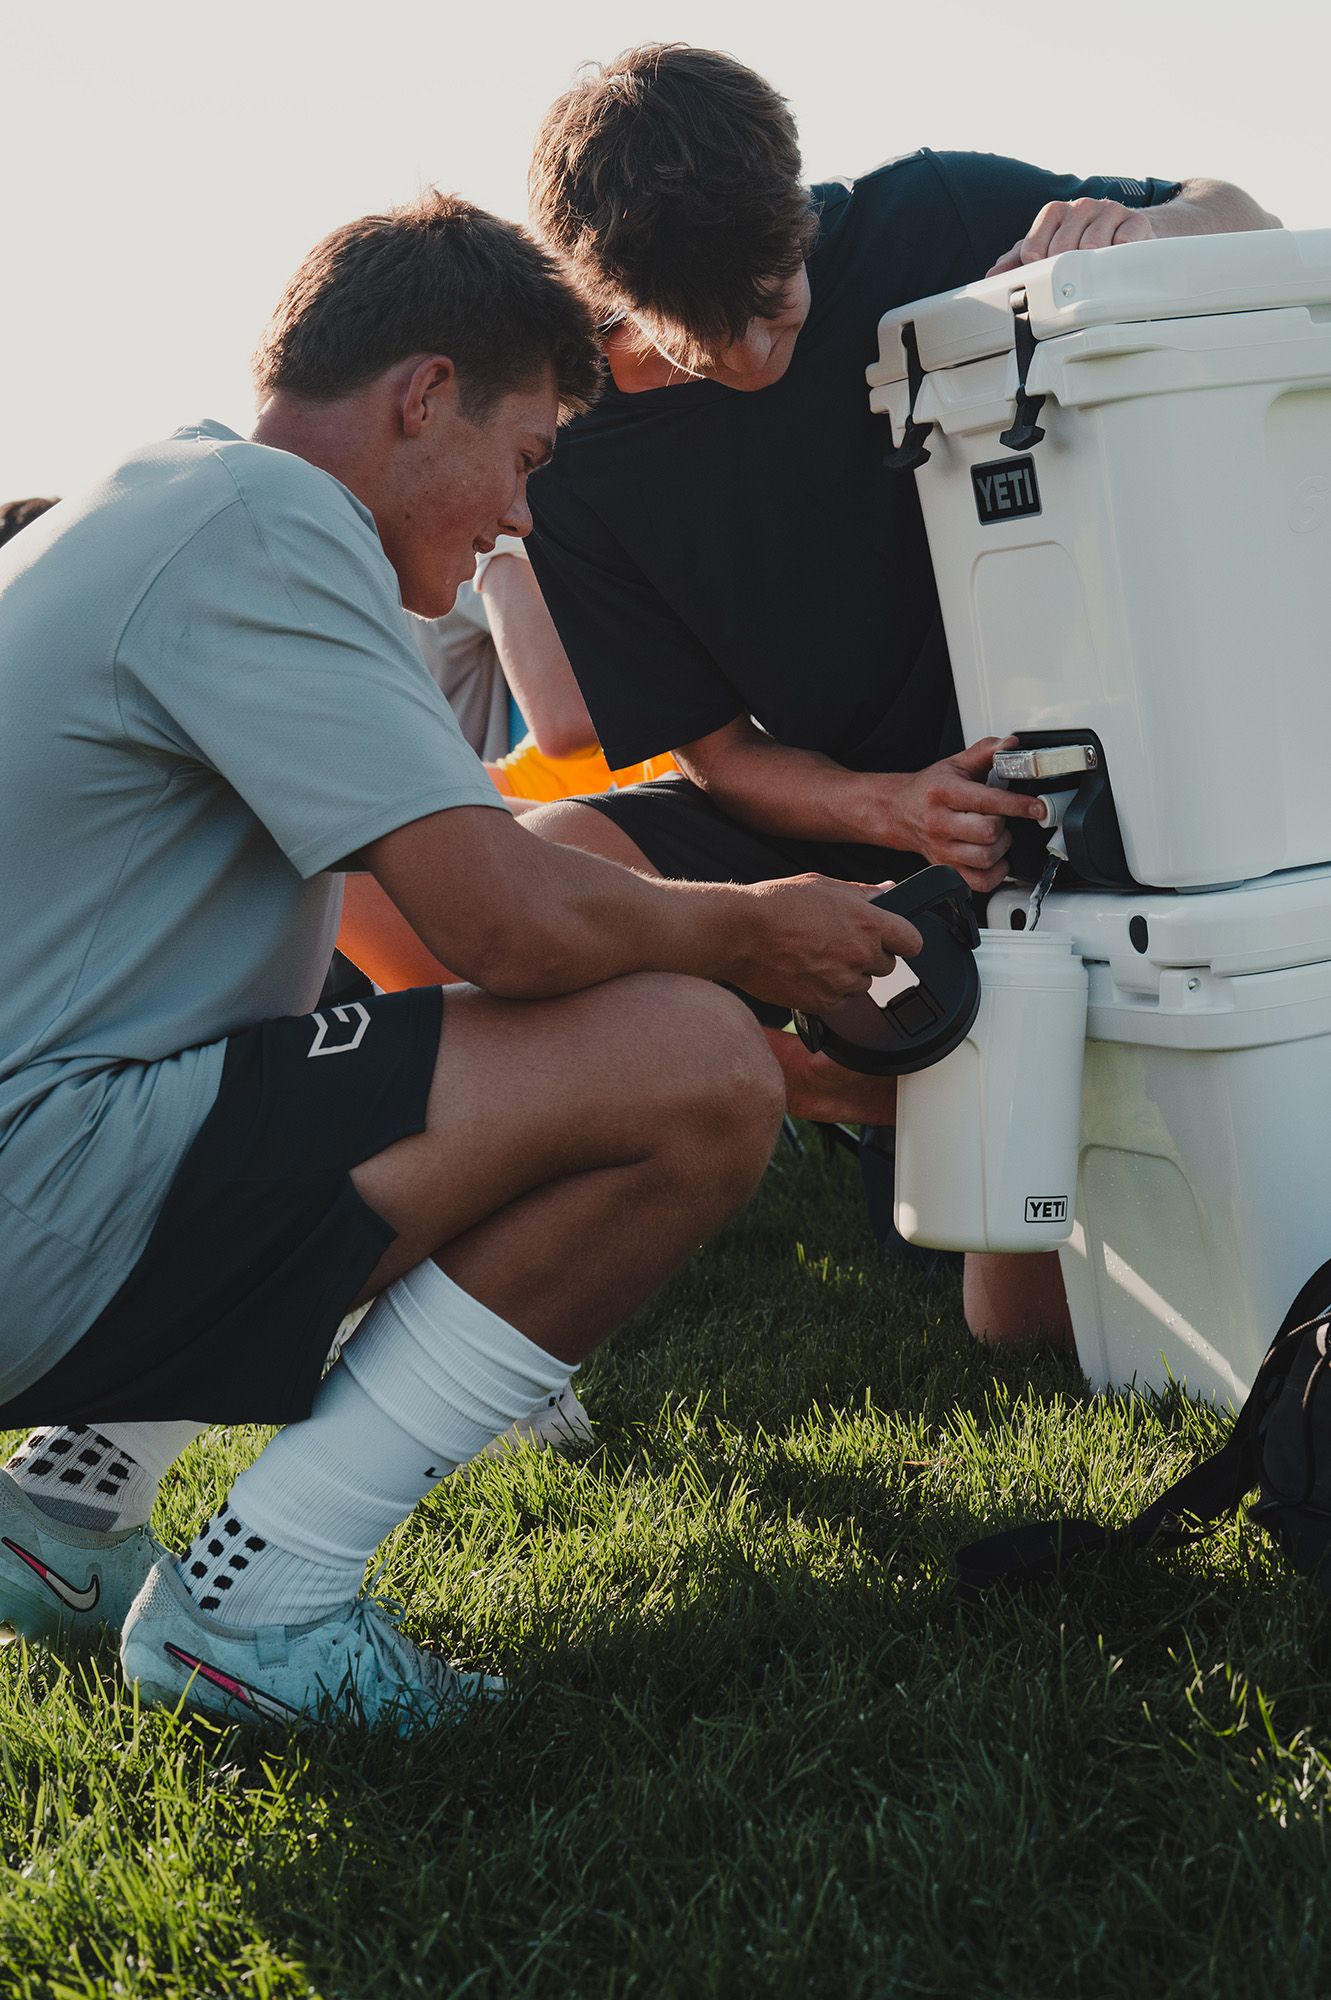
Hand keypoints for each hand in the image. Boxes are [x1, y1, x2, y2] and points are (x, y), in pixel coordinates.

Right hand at [727, 873, 923, 1016]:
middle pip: (887, 966)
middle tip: (839, 942)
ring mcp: (842, 982)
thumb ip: (864, 893)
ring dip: (848, 975)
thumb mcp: (824, 885)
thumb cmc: (776, 904)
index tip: (893, 939)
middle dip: (869, 956)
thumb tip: (890, 892)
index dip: (903, 940)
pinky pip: (839, 1002)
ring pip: (862, 985)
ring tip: (817, 955)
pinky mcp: (823, 1003)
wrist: (738, 933)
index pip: (913, 941)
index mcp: (867, 922)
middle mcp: (860, 954)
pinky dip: (828, 991)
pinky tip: (806, 971)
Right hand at [880, 738, 1044, 893]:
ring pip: (986, 858)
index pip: (986, 801)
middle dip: (1004, 824)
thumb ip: (986, 751)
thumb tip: (1012, 745)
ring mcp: (942, 850)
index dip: (1017, 805)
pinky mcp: (946, 869)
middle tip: (1002, 817)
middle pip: (988, 832)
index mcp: (944, 793)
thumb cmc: (930, 789)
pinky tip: (994, 858)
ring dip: (1001, 847)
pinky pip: (979, 882)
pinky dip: (995, 874)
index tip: (1037, 807)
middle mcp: (940, 823)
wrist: (899, 812)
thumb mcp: (956, 764)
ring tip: (997, 835)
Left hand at [987, 197, 1156, 275]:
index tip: (1046, 278)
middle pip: (1061, 251)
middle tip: (1073, 282)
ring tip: (1096, 273)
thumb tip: (993, 276)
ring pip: (1091, 247)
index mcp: (1055, 211)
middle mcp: (1081, 206)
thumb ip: (1018, 260)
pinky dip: (1117, 261)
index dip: (1038, 270)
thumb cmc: (1082, 242)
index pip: (1033, 248)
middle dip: (1064, 272)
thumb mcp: (1048, 249)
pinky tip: (1116, 264)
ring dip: (1091, 269)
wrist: (1129, 231)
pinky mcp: (1135, 222)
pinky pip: (1121, 246)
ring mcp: (1109, 211)